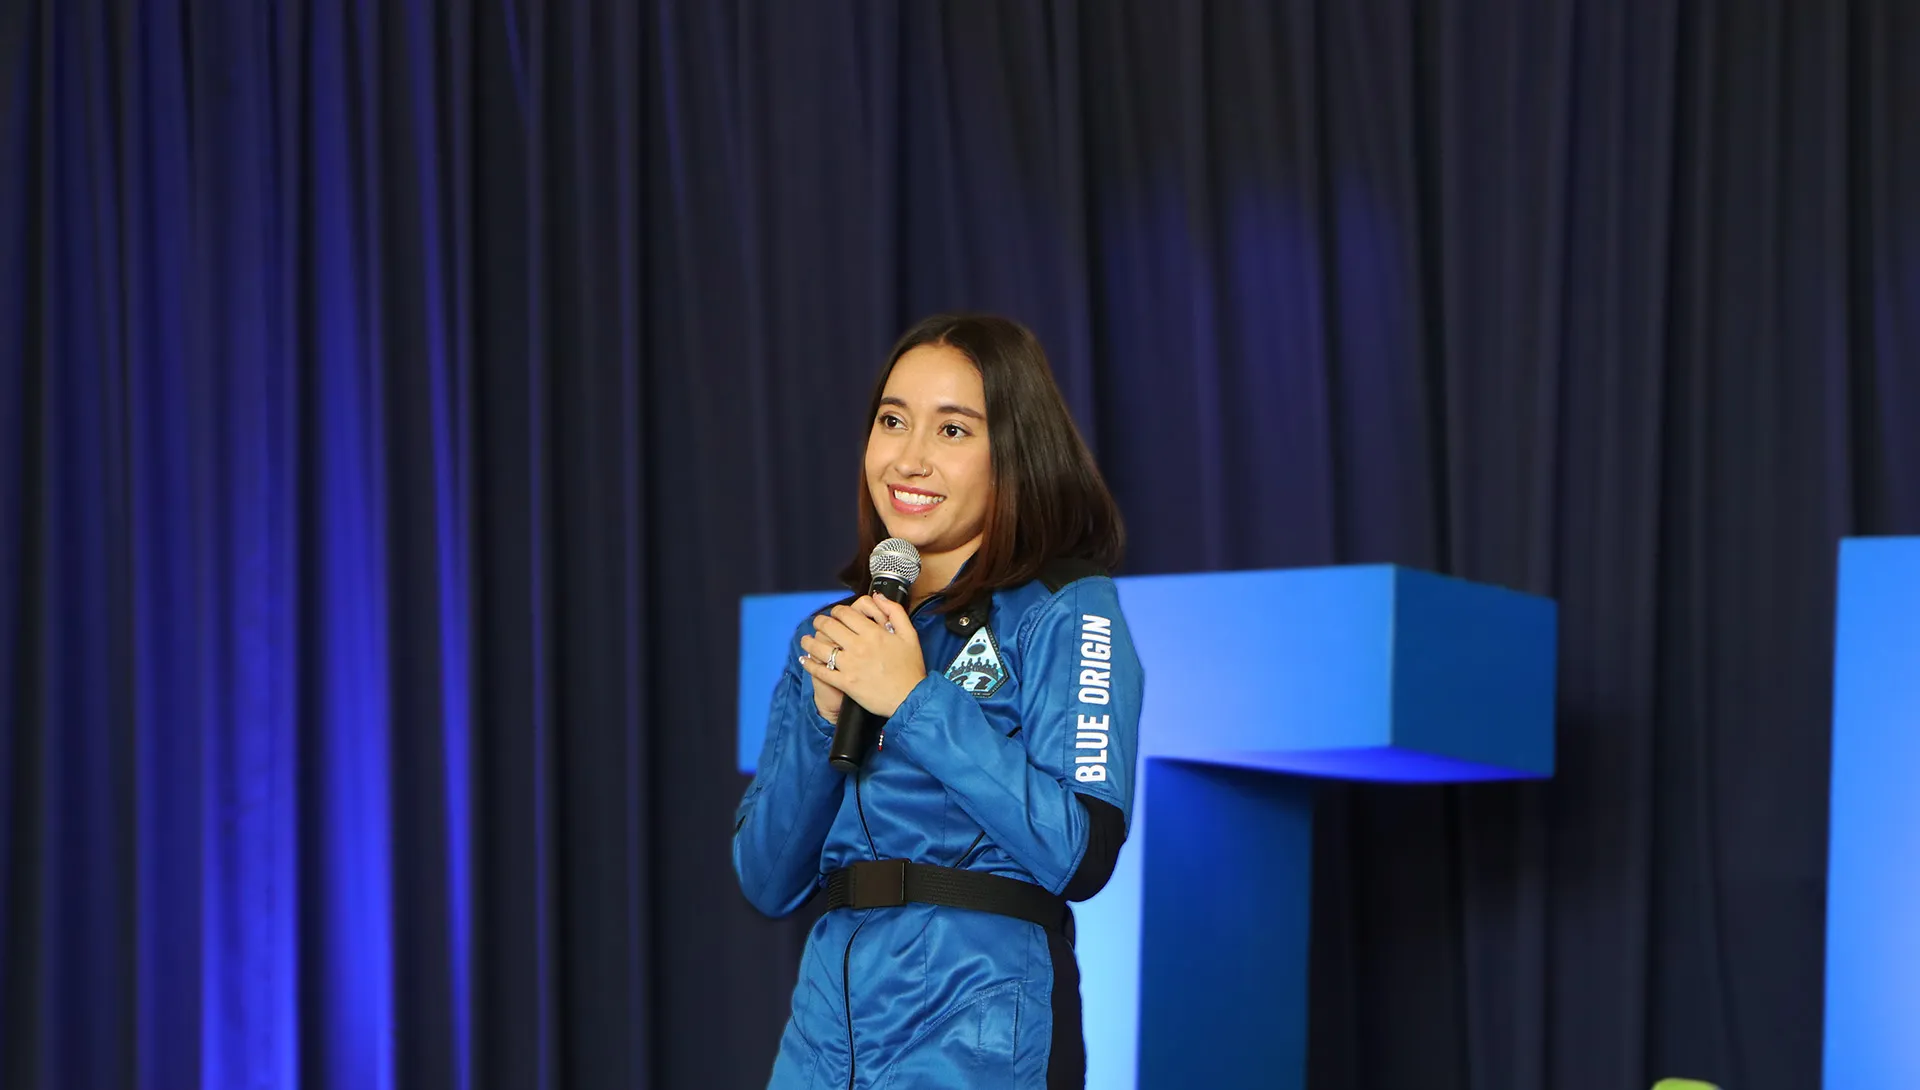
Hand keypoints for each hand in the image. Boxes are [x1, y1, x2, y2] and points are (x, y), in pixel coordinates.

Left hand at [798, 595, 924, 718]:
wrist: (910, 698)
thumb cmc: (911, 667)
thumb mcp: (910, 634)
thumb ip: (894, 611)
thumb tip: (878, 596)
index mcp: (873, 633)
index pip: (845, 613)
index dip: (836, 611)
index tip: (835, 614)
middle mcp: (859, 646)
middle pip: (829, 627)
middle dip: (820, 622)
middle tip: (818, 623)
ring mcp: (850, 665)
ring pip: (820, 648)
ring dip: (809, 642)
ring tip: (805, 640)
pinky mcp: (845, 683)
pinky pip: (821, 671)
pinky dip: (810, 665)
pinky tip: (805, 660)